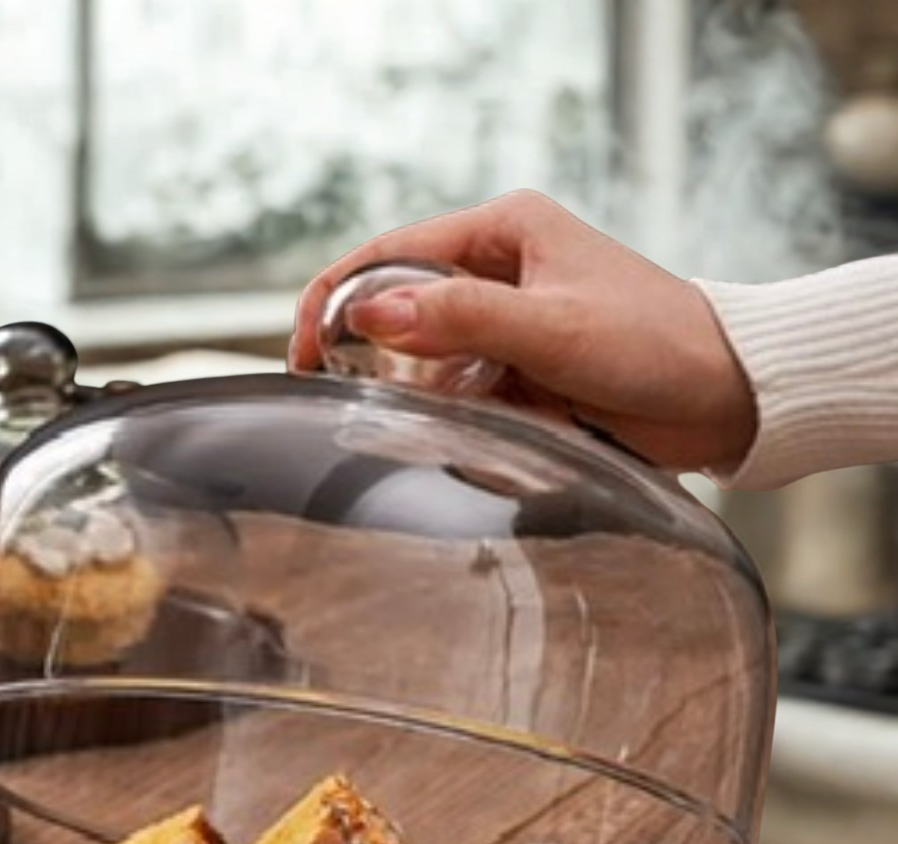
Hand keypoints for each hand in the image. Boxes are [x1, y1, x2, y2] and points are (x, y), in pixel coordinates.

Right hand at [289, 190, 757, 472]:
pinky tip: (483, 428)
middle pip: (399, 307)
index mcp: (502, 232)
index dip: (334, 300)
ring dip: (422, 392)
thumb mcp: (552, 329)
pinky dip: (457, 412)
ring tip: (441, 419)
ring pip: (426, 356)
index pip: (388, 256)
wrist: (725, 396)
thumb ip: (460, 319)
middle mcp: (498, 269)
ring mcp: (507, 320)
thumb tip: (367, 312)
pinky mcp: (519, 366)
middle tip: (352, 398)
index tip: (302, 354)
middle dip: (374, 354)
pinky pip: (461, 388)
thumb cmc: (655, 345)